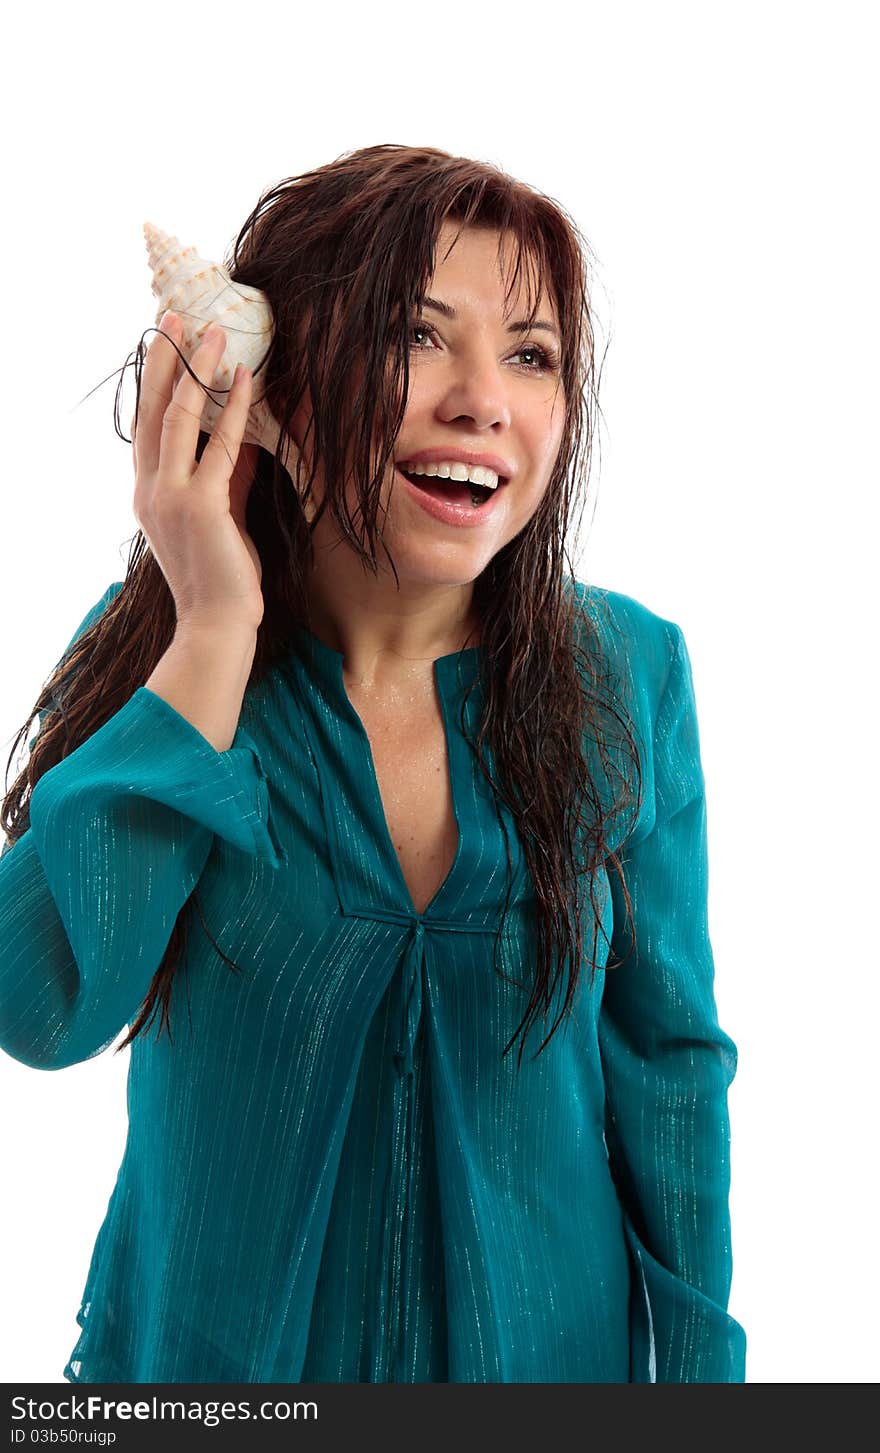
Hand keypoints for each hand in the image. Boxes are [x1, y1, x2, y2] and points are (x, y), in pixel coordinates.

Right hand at [131, 312, 264, 632]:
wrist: (217, 625)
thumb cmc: (222, 579)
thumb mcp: (220, 518)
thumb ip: (225, 478)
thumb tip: (239, 439)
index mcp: (148, 493)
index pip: (146, 426)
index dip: (153, 383)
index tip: (163, 344)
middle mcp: (150, 490)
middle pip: (152, 411)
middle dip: (162, 360)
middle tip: (174, 317)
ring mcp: (171, 496)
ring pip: (178, 418)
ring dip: (195, 371)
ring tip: (213, 332)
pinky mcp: (201, 505)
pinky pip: (221, 444)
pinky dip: (234, 408)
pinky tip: (245, 379)